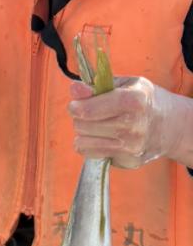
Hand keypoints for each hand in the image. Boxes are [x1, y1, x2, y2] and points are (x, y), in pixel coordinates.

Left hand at [69, 76, 191, 168]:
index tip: (77, 104)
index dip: (75, 106)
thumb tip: (74, 88)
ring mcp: (130, 147)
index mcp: (133, 101)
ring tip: (98, 126)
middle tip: (92, 114)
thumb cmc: (144, 100)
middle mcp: (132, 126)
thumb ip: (97, 86)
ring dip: (84, 133)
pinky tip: (106, 138)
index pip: (87, 110)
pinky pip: (91, 154)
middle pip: (81, 126)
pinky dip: (92, 146)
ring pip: (82, 143)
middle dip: (80, 118)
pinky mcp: (128, 161)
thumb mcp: (125, 84)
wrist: (171, 126)